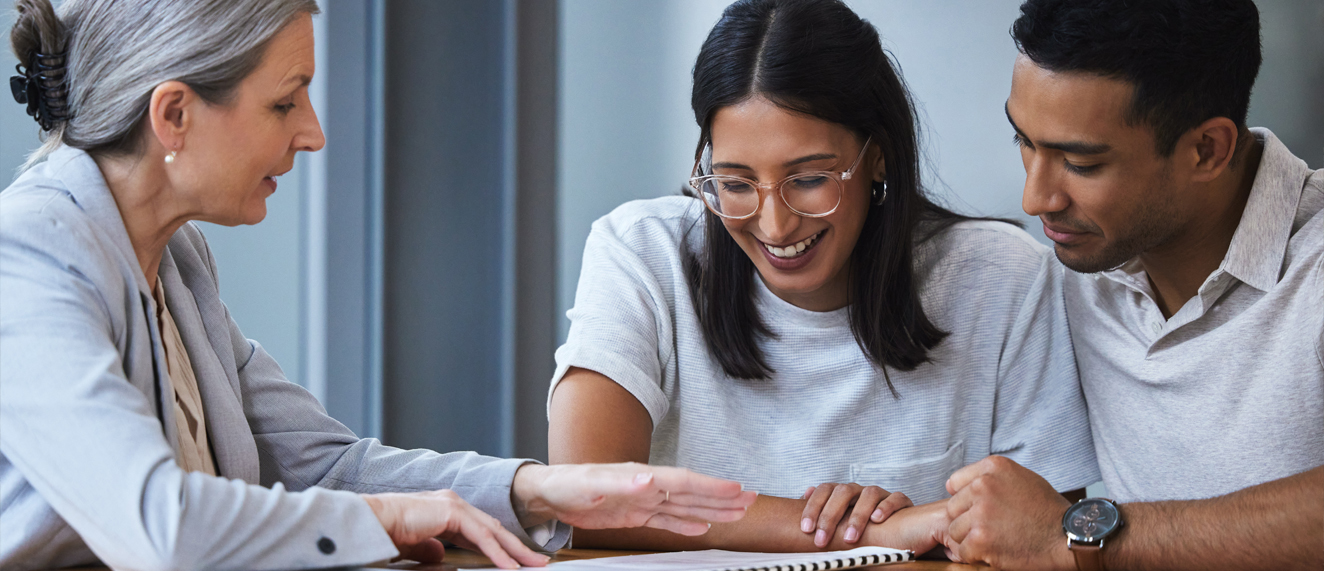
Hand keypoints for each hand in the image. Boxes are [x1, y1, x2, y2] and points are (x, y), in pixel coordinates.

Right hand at [362, 490, 550, 568]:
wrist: (372, 522)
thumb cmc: (388, 532)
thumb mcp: (416, 545)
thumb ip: (430, 548)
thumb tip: (440, 556)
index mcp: (447, 510)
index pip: (482, 530)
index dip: (500, 545)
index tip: (516, 559)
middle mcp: (454, 503)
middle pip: (494, 528)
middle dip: (517, 546)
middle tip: (538, 561)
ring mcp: (455, 504)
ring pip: (493, 532)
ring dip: (515, 551)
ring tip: (532, 565)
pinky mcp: (452, 512)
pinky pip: (482, 537)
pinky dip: (498, 553)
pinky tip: (510, 566)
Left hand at [512, 462, 756, 535]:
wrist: (548, 491)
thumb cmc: (567, 483)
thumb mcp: (591, 484)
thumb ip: (622, 483)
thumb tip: (650, 480)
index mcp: (641, 476)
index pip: (682, 481)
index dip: (710, 486)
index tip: (736, 489)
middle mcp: (647, 486)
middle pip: (692, 492)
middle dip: (721, 497)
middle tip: (751, 499)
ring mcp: (644, 500)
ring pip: (685, 506)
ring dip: (711, 509)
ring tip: (737, 512)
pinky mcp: (636, 514)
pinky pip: (668, 519)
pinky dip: (687, 524)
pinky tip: (703, 528)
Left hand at [799, 483, 911, 546]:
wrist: (895, 523)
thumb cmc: (858, 522)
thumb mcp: (838, 519)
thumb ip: (820, 513)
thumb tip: (795, 507)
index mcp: (841, 491)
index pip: (823, 490)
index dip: (813, 507)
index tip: (805, 529)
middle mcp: (859, 489)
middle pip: (843, 492)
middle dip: (830, 516)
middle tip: (822, 540)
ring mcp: (879, 493)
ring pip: (869, 494)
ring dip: (857, 516)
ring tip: (850, 537)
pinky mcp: (900, 500)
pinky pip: (895, 498)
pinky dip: (886, 507)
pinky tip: (877, 520)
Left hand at [944, 456, 1074, 570]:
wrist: (1067, 537)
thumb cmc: (1047, 510)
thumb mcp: (1021, 478)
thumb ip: (990, 478)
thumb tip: (954, 486)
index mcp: (993, 467)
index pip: (955, 483)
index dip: (965, 500)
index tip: (978, 509)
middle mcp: (983, 486)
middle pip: (952, 508)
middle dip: (966, 521)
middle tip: (990, 529)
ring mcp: (981, 513)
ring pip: (954, 530)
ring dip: (970, 539)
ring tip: (994, 540)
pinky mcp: (981, 539)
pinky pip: (962, 550)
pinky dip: (975, 555)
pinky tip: (994, 552)